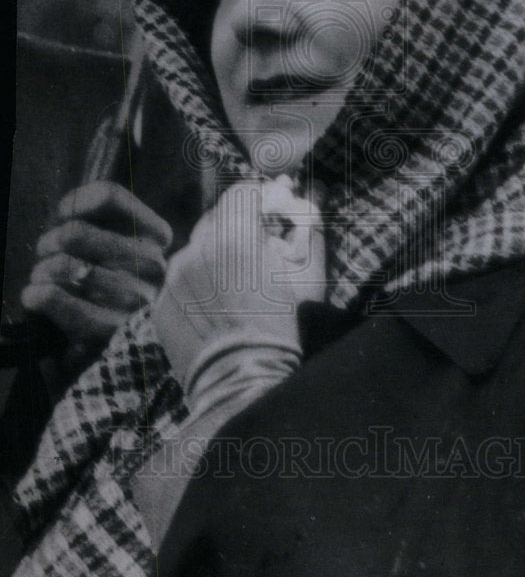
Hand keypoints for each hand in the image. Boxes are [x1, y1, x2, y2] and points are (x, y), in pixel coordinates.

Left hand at [21, 182, 172, 343]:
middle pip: (75, 231)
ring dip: (42, 273)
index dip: (75, 203)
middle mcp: (153, 264)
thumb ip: (96, 215)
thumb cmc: (111, 285)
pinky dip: (37, 295)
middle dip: (49, 244)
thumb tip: (68, 210)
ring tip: (45, 283)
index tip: (64, 217)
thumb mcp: (113, 244)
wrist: (126, 351)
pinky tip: (36, 298)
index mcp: (156, 237)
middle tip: (48, 259)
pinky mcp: (109, 330)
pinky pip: (55, 297)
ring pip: (62, 264)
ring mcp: (135, 299)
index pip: (109, 195)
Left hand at [152, 175, 325, 386]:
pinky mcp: (159, 303)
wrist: (245, 384)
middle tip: (255, 252)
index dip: (259, 198)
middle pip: (216, 219)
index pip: (242, 193)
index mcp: (235, 236)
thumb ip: (309, 230)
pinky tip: (213, 309)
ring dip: (213, 257)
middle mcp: (197, 249)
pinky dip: (195, 287)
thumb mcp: (309, 276)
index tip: (269, 211)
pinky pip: (178, 282)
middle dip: (236, 228)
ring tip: (233, 287)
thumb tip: (313, 197)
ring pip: (195, 250)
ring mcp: (173, 277)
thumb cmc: (285, 329)